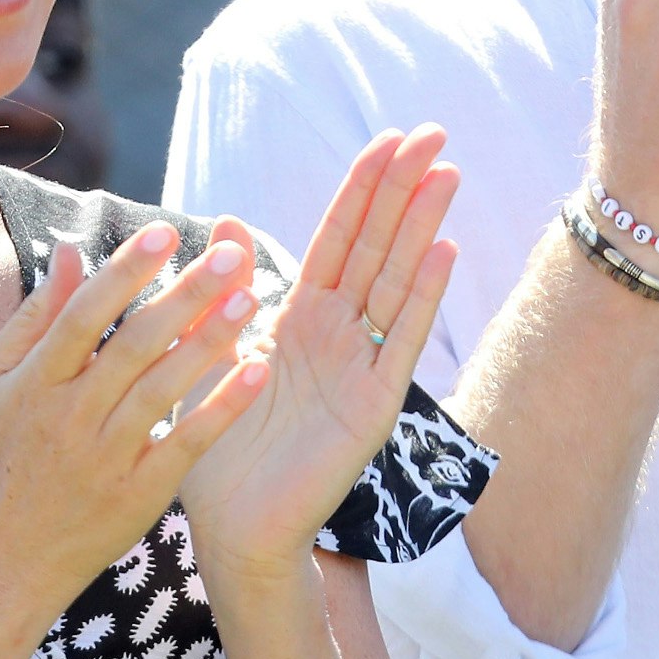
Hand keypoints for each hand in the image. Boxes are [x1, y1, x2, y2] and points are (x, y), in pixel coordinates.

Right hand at [0, 220, 266, 605]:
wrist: (12, 555)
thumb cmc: (7, 452)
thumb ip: (36, 315)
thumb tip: (69, 248)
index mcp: (35, 381)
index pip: (84, 315)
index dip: (124, 271)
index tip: (165, 232)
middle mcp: (70, 416)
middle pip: (134, 346)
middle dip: (184, 295)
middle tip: (232, 255)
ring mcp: (107, 457)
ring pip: (163, 390)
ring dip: (208, 343)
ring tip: (250, 299)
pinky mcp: (141, 493)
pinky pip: (187, 444)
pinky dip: (222, 407)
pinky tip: (257, 371)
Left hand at [177, 128, 460, 582]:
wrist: (232, 526)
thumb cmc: (220, 448)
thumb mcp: (212, 353)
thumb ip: (224, 290)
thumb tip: (222, 220)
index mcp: (300, 319)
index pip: (337, 239)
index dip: (362, 189)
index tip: (388, 138)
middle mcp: (338, 336)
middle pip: (376, 247)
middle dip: (402, 190)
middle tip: (433, 132)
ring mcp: (362, 368)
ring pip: (394, 282)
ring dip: (420, 227)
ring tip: (446, 173)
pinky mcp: (373, 406)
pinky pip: (399, 342)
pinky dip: (420, 296)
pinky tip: (442, 251)